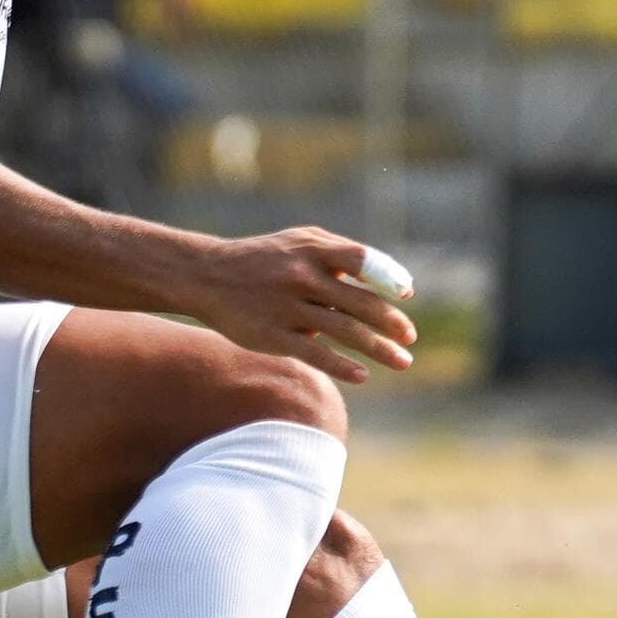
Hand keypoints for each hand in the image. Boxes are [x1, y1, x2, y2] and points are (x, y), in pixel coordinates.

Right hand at [180, 227, 418, 382]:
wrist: (206, 275)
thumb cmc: (264, 259)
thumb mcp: (300, 242)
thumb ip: (341, 254)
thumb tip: (389, 280)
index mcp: (313, 250)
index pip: (363, 261)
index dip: (389, 277)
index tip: (406, 293)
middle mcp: (302, 277)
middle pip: (360, 301)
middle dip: (392, 323)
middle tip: (411, 338)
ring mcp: (287, 307)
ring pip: (344, 330)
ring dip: (379, 349)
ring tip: (402, 362)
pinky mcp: (272, 335)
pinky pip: (315, 353)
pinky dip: (342, 366)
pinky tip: (363, 375)